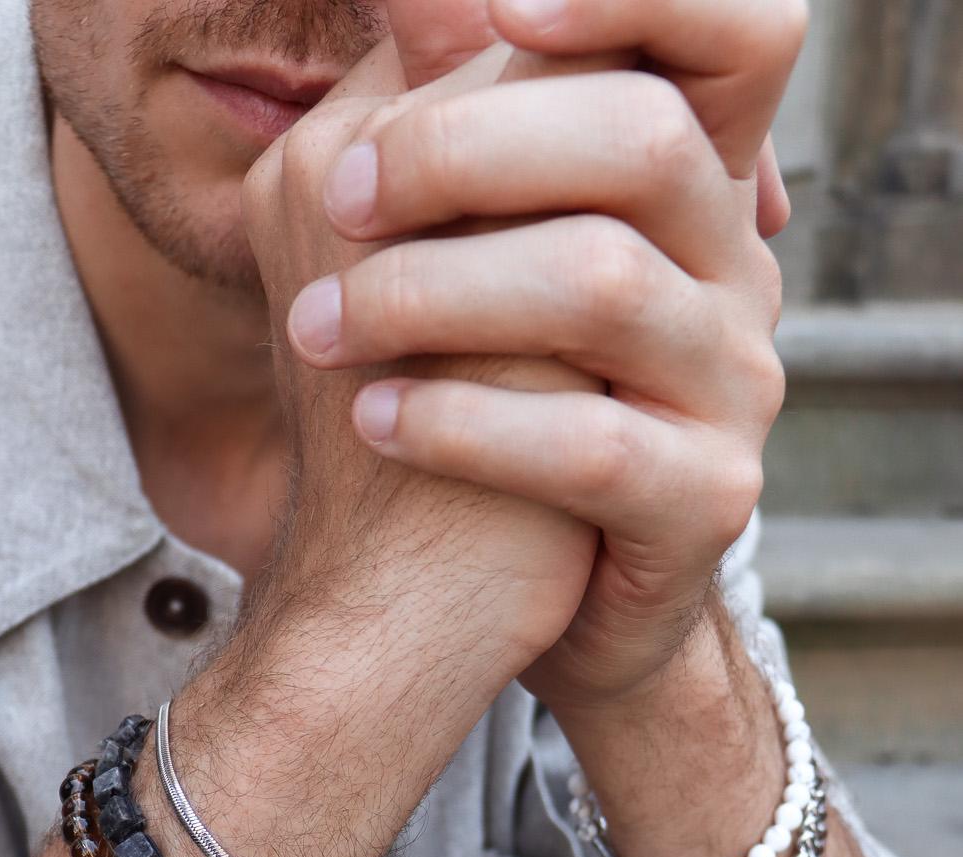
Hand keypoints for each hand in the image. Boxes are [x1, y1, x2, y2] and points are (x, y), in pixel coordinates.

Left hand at [289, 0, 804, 709]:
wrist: (500, 599)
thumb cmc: (478, 409)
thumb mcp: (468, 257)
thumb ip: (455, 139)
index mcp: (686, 185)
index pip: (731, 34)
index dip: (630, 1)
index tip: (497, 14)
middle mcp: (734, 269)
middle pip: (642, 139)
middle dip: (463, 152)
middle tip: (338, 201)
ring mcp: (733, 387)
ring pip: (601, 284)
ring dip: (432, 294)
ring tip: (321, 330)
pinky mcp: (707, 501)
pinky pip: (591, 444)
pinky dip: (463, 424)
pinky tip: (377, 420)